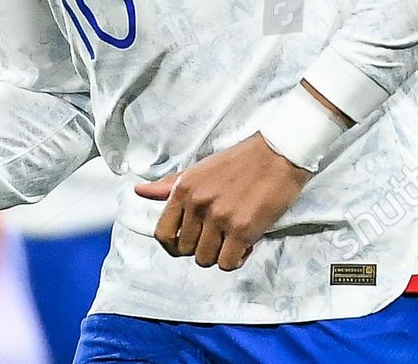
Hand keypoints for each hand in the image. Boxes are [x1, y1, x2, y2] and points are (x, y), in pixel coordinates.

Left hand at [134, 133, 310, 270]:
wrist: (278, 154)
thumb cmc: (240, 161)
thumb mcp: (199, 169)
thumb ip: (169, 185)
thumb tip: (139, 190)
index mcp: (184, 189)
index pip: (163, 233)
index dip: (174, 245)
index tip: (189, 243)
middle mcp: (198, 204)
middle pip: (186, 250)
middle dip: (202, 248)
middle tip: (219, 236)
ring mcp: (219, 218)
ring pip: (206, 260)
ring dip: (220, 254)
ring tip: (233, 238)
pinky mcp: (242, 230)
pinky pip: (228, 263)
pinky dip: (237, 259)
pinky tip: (245, 244)